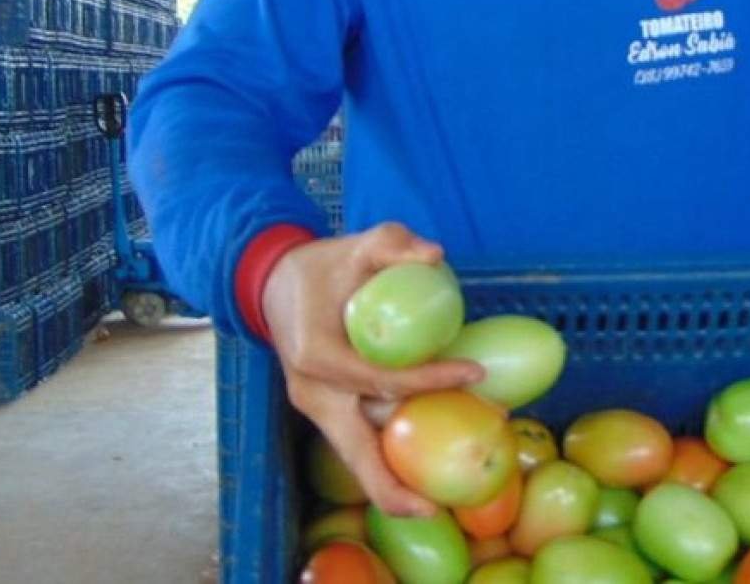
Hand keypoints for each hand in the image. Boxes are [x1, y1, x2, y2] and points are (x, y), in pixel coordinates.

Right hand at [261, 222, 482, 516]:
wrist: (274, 282)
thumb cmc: (321, 265)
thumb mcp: (355, 243)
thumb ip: (392, 242)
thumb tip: (435, 255)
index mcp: (316, 354)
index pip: (379, 379)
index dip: (429, 381)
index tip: (475, 373)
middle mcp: (311, 391)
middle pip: (354, 452)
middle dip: (391, 487)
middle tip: (436, 506)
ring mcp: (315, 406)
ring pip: (357, 454)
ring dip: (395, 477)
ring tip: (442, 494)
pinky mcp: (324, 411)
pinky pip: (359, 439)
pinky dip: (390, 456)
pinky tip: (427, 466)